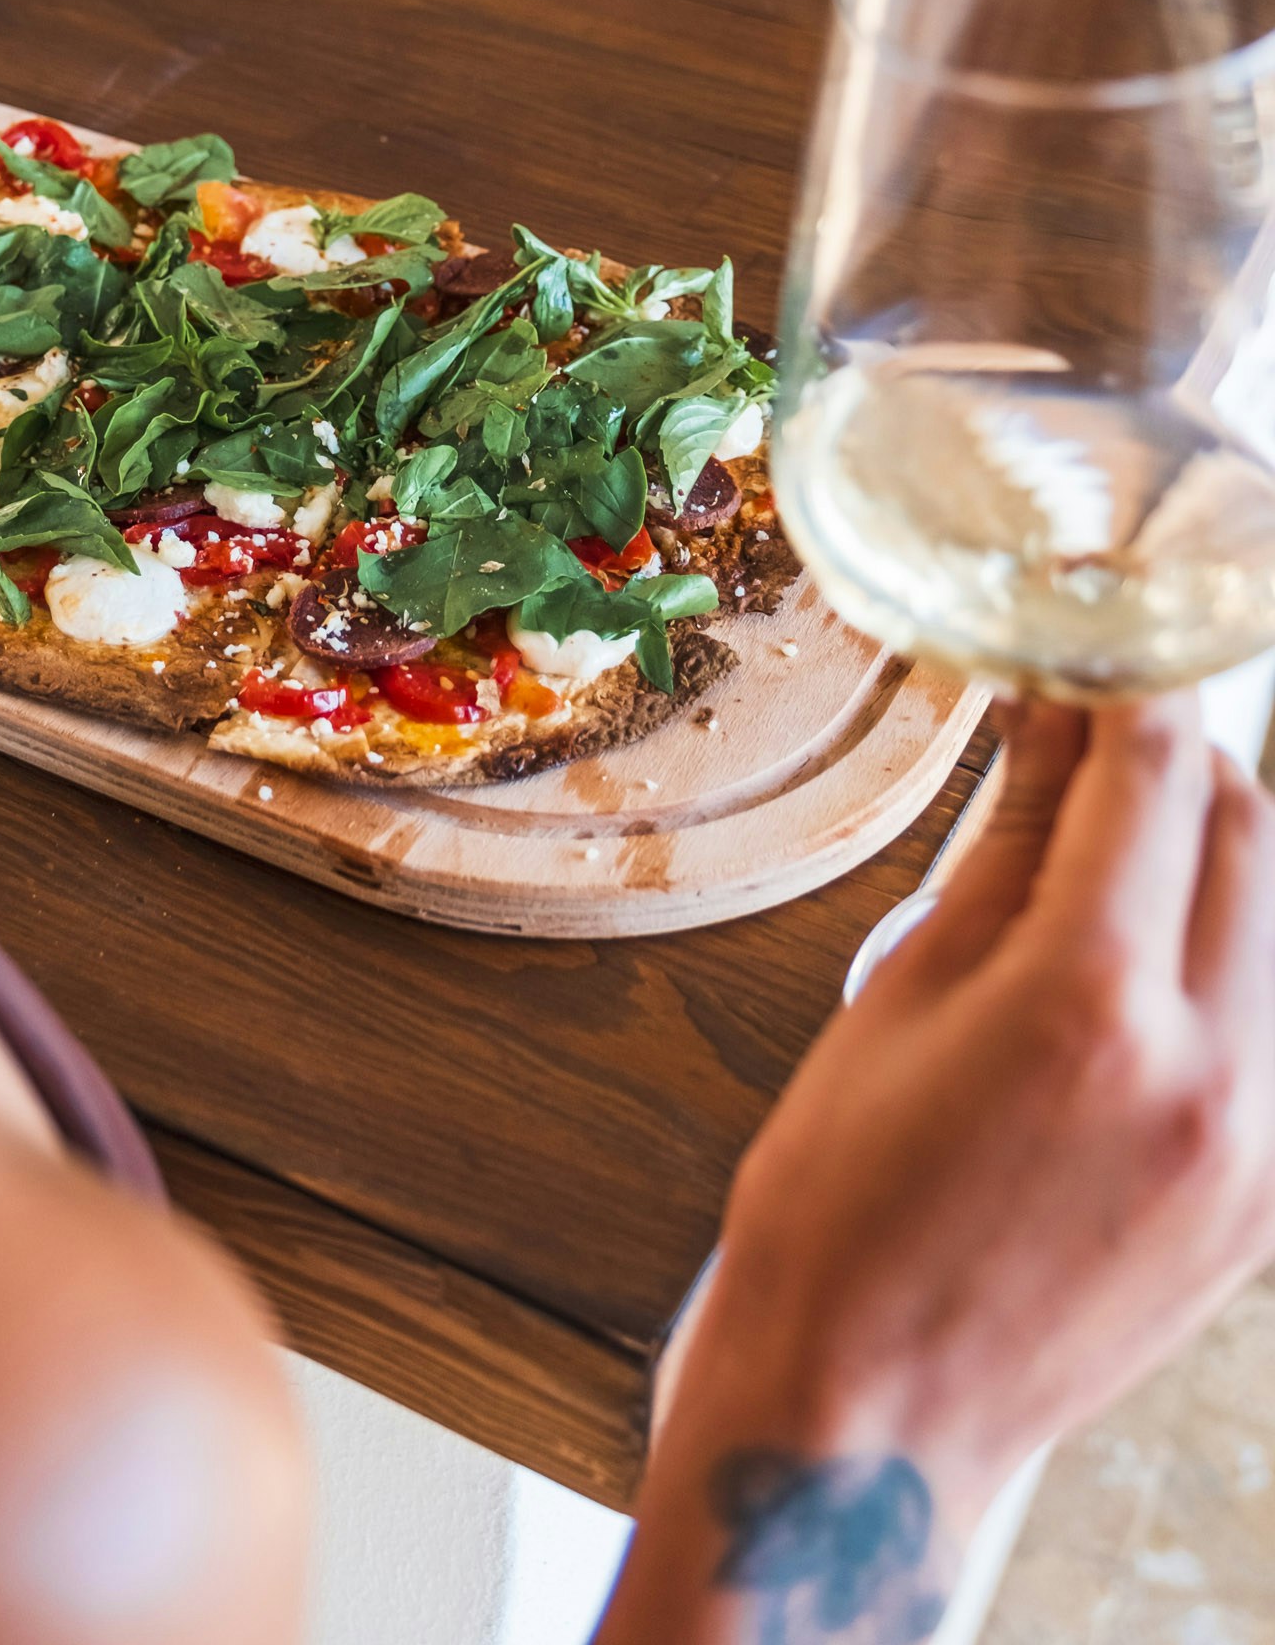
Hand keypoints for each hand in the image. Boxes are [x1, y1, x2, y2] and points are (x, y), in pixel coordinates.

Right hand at [666, 701, 1274, 1531]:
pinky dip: (1232, 967)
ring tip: (1117, 862)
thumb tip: (1049, 718)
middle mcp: (1207, 1072)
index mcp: (1090, 1004)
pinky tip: (1147, 971)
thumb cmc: (841, 1209)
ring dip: (1217, 858)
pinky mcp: (1269, 1204)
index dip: (1121, 689)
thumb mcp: (899, 992)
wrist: (869, 1419)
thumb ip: (1007, 847)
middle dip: (1178, 765)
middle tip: (1095, 747)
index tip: (1088, 654)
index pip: (1154, 773)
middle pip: (1248, 831)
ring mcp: (1257, 1147)